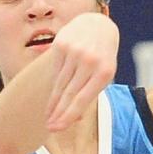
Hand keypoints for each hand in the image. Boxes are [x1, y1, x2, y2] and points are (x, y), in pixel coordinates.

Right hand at [44, 11, 119, 130]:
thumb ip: (91, 94)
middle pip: (69, 94)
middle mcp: (89, 61)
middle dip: (58, 113)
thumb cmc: (102, 57)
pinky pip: (55, 71)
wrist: (97, 25)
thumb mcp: (104, 75)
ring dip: (53, 103)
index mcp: (104, 72)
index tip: (58, 128)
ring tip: (48, 117)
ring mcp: (74, 52)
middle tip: (50, 127)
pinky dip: (53, 87)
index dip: (69, 115)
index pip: (83, 99)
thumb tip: (76, 119)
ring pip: (60, 84)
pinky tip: (51, 100)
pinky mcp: (61, 44)